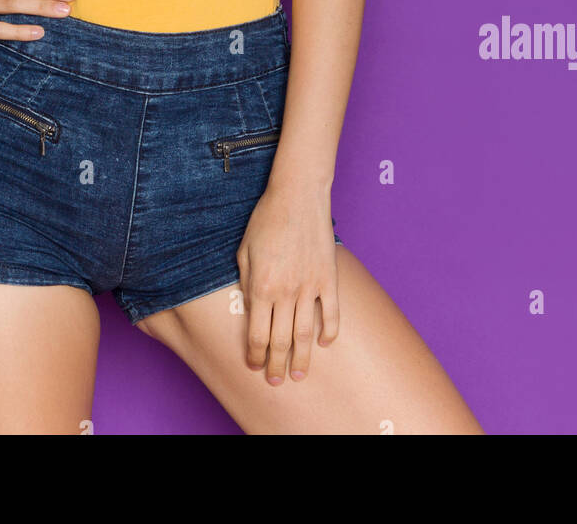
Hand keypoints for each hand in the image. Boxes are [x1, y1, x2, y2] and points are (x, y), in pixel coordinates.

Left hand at [236, 178, 339, 383]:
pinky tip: (325, 344)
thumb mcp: (244, 251)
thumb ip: (246, 283)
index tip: (254, 366)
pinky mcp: (329, 278)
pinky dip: (330, 332)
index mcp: (261, 287)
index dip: (255, 355)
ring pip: (305, 333)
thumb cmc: (266, 220)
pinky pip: (332, 313)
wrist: (297, 196)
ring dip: (302, 358)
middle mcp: (286, 292)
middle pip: (280, 340)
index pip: (257, 334)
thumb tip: (250, 310)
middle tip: (275, 382)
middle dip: (276, 365)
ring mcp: (310, 286)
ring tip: (298, 374)